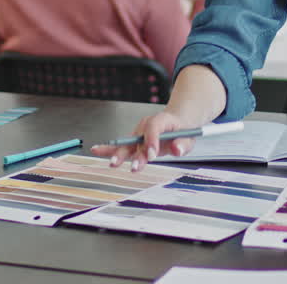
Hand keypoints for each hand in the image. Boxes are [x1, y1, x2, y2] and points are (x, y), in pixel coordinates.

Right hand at [89, 109, 204, 171]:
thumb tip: (178, 150)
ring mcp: (138, 133)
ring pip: (127, 144)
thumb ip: (183, 143)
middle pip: (138, 138)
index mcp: (161, 120)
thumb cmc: (183, 130)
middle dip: (135, 153)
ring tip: (113, 163)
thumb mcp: (189, 136)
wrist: (178, 122)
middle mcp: (146, 126)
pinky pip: (122, 146)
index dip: (152, 140)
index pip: (154, 127)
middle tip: (134, 165)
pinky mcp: (134, 142)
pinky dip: (109, 149)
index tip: (152, 154)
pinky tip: (97, 150)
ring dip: (121, 154)